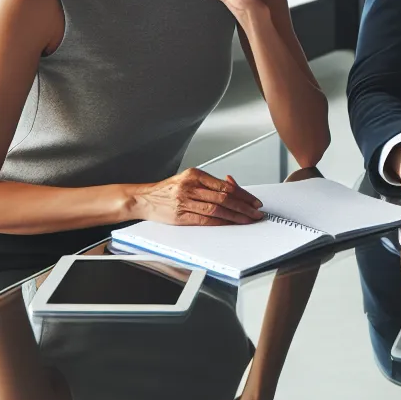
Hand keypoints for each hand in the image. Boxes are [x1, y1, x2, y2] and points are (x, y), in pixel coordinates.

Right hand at [128, 168, 263, 224]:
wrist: (143, 199)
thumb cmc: (168, 189)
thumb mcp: (189, 179)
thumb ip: (210, 183)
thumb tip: (233, 185)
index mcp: (195, 175)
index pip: (225, 186)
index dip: (243, 194)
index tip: (254, 201)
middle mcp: (190, 187)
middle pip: (224, 197)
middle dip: (244, 206)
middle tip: (256, 212)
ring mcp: (185, 202)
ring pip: (216, 209)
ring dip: (235, 216)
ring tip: (248, 219)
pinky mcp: (180, 216)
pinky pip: (205, 220)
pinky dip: (220, 223)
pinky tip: (230, 224)